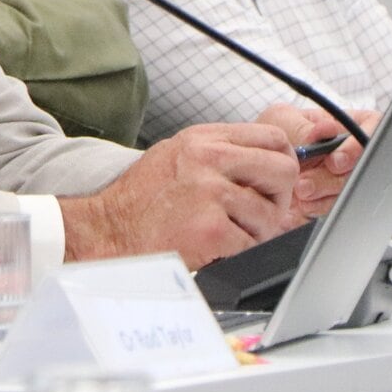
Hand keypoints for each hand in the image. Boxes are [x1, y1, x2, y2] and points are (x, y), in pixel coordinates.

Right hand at [59, 121, 299, 268]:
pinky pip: (252, 244)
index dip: (282, 162)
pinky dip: (238, 253)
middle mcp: (207, 159)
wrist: (108, 230)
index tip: (271, 182)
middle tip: (256, 213)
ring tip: (226, 233)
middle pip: (283, 171)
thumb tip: (268, 159)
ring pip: (271, 215)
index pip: (273, 138)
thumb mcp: (177, 155)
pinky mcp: (211, 228)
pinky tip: (214, 248)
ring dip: (255, 232)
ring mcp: (210, 193)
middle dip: (277, 199)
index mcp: (202, 139)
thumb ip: (220, 152)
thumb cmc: (141, 200)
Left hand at [262, 104, 372, 218]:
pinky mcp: (333, 198)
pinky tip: (302, 203)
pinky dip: (318, 206)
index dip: (358, 147)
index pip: (372, 129)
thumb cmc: (273, 132)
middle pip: (363, 166)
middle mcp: (350, 152)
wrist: (256, 161)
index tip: (335, 160)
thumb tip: (327, 129)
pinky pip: (336, 207)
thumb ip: (305, 128)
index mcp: (344, 125)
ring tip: (299, 190)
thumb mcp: (284, 120)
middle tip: (306, 182)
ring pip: (351, 189)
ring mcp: (343, 176)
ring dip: (323, 193)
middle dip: (333, 178)